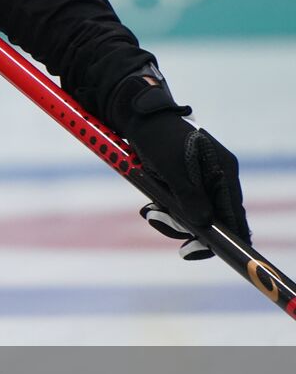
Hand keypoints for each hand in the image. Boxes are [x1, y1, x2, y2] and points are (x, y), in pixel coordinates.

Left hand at [117, 77, 251, 257]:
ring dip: (171, 217)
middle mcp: (218, 176)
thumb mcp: (171, 169)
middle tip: (156, 220)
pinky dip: (168, 209)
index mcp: (223, 170)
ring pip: (195, 214)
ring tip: (149, 211)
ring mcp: (203, 179)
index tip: (214, 253)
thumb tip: (204, 225)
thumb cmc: (157, 140)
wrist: (139, 120)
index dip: (228, 236)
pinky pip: (182, 205)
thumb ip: (189, 196)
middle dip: (186, 226)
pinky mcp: (187, 181)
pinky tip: (152, 206)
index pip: (233, 212)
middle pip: (213, 217)